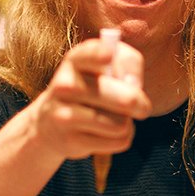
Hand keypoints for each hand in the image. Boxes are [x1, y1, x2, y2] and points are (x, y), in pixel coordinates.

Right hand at [33, 38, 150, 160]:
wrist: (51, 121)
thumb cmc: (91, 88)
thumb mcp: (106, 67)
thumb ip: (127, 64)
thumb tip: (135, 85)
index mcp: (74, 62)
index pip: (85, 55)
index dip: (98, 54)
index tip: (109, 54)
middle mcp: (64, 86)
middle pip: (123, 99)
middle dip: (140, 103)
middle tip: (143, 107)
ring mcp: (64, 115)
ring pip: (121, 123)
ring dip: (126, 122)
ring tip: (114, 117)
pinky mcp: (71, 141)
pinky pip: (117, 141)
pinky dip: (120, 137)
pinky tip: (106, 132)